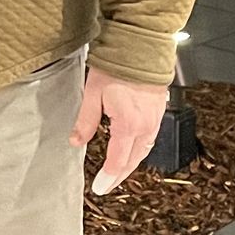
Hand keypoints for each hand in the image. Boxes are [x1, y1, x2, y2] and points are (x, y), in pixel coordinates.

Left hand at [69, 67, 168, 195]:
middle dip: (118, 176)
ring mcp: (155, 120)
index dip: (107, 177)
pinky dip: (139, 151)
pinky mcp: (159, 113)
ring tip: (117, 174)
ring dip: (130, 165)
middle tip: (106, 186)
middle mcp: (145, 127)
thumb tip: (75, 141)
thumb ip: (85, 121)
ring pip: (143, 152)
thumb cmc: (117, 66)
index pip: (117, 161)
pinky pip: (150, 140)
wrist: (141, 47)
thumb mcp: (93, 93)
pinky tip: (131, 152)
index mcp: (129, 125)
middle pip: (132, 161)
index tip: (98, 188)